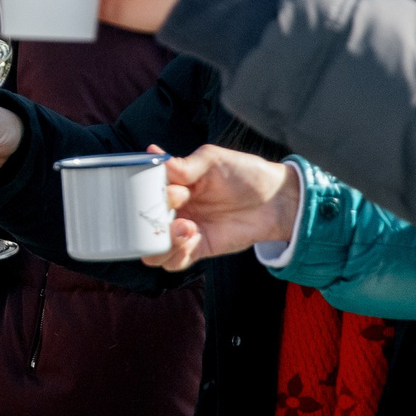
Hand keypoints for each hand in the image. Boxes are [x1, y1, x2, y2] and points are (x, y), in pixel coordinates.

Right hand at [151, 145, 299, 269]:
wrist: (275, 199)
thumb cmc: (244, 173)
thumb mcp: (212, 160)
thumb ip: (183, 164)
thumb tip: (152, 153)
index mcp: (169, 186)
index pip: (139, 195)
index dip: (141, 194)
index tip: (157, 188)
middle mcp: (172, 211)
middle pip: (140, 226)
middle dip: (148, 220)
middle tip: (173, 207)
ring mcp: (183, 232)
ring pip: (151, 251)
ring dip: (161, 241)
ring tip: (185, 226)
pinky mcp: (198, 250)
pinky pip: (174, 262)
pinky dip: (175, 253)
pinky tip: (192, 236)